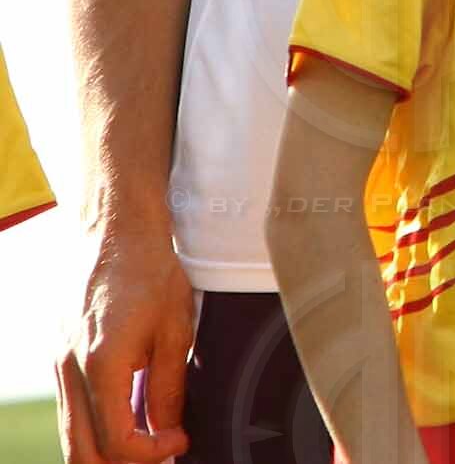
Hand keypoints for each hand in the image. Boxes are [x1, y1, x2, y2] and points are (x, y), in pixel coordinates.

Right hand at [59, 228, 194, 463]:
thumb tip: (168, 433)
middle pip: (81, 452)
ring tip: (146, 440)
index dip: (151, 454)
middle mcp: (70, 371)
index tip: (179, 441)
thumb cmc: (152, 273)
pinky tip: (126, 414)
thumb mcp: (176, 330)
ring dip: (104, 449)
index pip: (116, 441)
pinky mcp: (56, 358)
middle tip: (159, 452)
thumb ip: (168, 388)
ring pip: (70, 434)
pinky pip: (69, 409)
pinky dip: (93, 424)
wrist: (113, 231)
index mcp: (102, 365)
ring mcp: (57, 365)